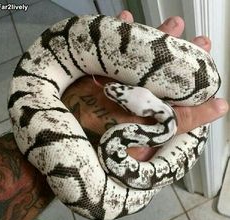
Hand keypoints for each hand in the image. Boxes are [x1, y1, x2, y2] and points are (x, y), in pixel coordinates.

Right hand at [61, 11, 228, 160]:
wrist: (70, 130)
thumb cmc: (109, 135)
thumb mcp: (152, 129)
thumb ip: (185, 120)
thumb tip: (223, 107)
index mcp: (151, 105)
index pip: (177, 88)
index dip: (193, 71)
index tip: (205, 54)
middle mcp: (137, 91)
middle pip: (160, 68)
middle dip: (176, 49)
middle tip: (191, 36)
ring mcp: (120, 79)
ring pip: (139, 54)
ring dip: (153, 36)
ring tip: (171, 23)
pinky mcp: (102, 70)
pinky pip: (111, 47)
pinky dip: (117, 32)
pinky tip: (124, 18)